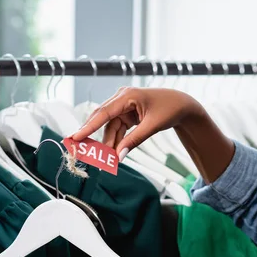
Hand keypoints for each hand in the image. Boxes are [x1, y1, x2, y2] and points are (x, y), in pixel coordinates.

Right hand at [71, 87, 204, 159]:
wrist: (181, 105)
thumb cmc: (169, 110)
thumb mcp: (152, 126)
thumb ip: (134, 141)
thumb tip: (118, 156)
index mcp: (127, 96)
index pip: (104, 113)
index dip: (88, 126)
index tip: (76, 137)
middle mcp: (122, 98)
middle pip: (102, 119)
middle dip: (92, 135)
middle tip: (79, 149)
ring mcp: (123, 106)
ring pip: (109, 127)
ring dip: (108, 144)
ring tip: (106, 160)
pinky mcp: (126, 114)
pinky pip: (116, 129)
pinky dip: (115, 141)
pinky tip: (113, 153)